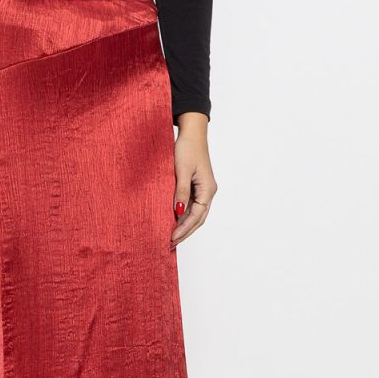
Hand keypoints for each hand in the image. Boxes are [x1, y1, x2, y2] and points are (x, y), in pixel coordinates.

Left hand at [170, 114, 215, 246]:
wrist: (191, 132)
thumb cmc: (187, 148)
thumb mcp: (182, 170)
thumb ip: (180, 192)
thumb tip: (177, 212)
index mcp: (208, 189)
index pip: (196, 216)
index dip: (183, 229)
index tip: (171, 238)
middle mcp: (208, 192)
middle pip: (198, 219)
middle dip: (184, 232)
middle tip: (170, 244)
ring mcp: (203, 190)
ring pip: (195, 214)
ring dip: (184, 226)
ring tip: (170, 238)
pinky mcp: (196, 186)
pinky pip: (191, 206)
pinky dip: (182, 216)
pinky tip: (173, 222)